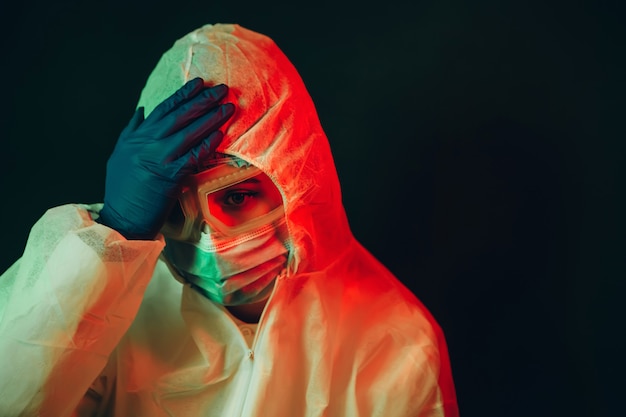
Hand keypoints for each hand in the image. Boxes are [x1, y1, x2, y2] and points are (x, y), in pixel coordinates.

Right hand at [98, 78, 234, 239]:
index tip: (199, 83)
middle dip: (203, 100)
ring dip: (212, 118)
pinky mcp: (170, 176)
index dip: (183, 94)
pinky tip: (220, 134)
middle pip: (181, 115)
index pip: (164, 108)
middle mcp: (148, 143)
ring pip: (190, 132)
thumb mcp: (120, 154)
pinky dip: (207, 144)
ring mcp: (159, 158)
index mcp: (137, 136)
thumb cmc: (122, 189)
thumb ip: (131, 131)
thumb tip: (140, 111)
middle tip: (222, 89)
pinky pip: (194, 156)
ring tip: (228, 107)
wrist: (121, 218)